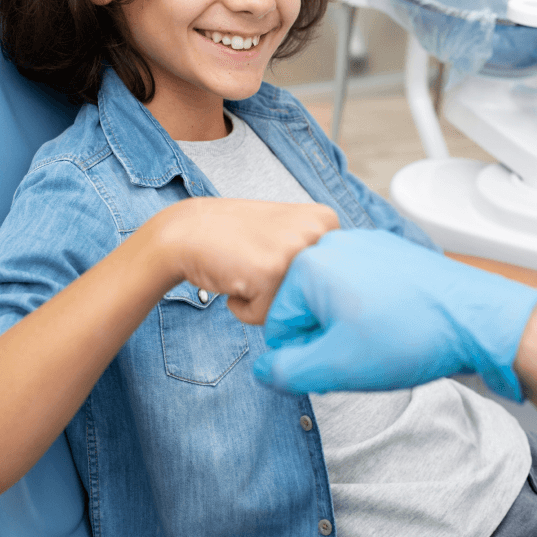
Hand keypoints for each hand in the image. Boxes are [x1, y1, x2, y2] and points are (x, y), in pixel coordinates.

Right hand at [155, 198, 338, 323]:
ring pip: (292, 308)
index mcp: (327, 220)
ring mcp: (295, 251)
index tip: (273, 254)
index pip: (331, 280)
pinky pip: (265, 317)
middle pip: (314, 297)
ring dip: (266, 301)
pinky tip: (234, 278)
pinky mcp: (270, 273)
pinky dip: (245, 308)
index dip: (296, 278)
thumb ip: (318, 255)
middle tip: (257, 262)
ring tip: (247, 269)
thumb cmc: (237, 236)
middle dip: (283, 291)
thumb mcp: (290, 230)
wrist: (188, 230)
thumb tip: (347, 299)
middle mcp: (317, 231)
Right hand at [253, 229, 536, 400]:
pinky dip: (369, 307)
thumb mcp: (336, 366)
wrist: (475, 317)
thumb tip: (264, 370)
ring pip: (332, 297)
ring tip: (381, 338)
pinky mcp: (387, 249)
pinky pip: (360, 284)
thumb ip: (286, 371)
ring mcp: (363, 242)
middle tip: (361, 352)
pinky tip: (394, 322)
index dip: (303, 355)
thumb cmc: (409, 337)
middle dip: (325, 336)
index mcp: (310, 266)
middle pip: (305, 307)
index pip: (278, 325)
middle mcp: (332, 243)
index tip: (336, 362)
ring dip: (347, 323)